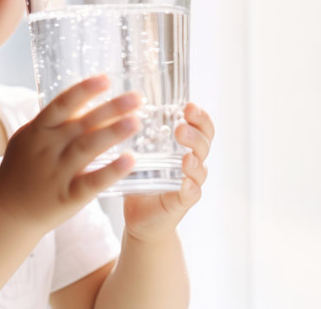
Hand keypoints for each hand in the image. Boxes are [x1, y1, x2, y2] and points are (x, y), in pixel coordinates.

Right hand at [0, 75, 140, 233]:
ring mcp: (56, 174)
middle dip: (111, 108)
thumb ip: (55, 122)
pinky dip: (112, 171)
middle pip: (82, 124)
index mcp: (37, 131)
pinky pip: (92, 182)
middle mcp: (46, 149)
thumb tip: (87, 101)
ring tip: (136, 122)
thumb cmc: (22, 171)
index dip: (84, 90)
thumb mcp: (29, 139)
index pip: (62, 104)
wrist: (7, 213)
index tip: (106, 78)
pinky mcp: (68, 197)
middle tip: (137, 97)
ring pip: (88, 148)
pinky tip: (131, 160)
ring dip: (113, 133)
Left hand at [122, 102, 214, 241]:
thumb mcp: (139, 151)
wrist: (140, 217)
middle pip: (204, 144)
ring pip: (201, 169)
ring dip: (195, 161)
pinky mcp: (182, 202)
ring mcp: (190, 183)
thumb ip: (135, 132)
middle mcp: (192, 162)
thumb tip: (116, 103)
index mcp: (184, 146)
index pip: (201, 127)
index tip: (189, 105)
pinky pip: (192, 194)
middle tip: (181, 127)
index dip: (200, 116)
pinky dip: (191, 188)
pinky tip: (185, 184)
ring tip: (187, 157)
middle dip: (196, 133)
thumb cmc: (142, 179)